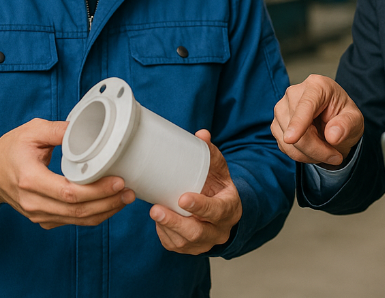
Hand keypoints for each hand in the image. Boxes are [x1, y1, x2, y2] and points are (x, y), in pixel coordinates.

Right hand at [0, 118, 134, 229]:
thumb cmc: (10, 150)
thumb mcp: (31, 131)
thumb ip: (58, 129)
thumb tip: (86, 127)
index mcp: (30, 179)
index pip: (68, 192)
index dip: (97, 190)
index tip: (118, 181)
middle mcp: (33, 202)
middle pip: (77, 210)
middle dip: (108, 202)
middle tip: (129, 191)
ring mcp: (38, 214)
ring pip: (77, 220)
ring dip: (105, 211)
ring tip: (125, 198)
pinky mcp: (43, 219)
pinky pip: (72, 222)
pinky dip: (94, 215)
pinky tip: (109, 204)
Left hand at [150, 130, 242, 254]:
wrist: (222, 211)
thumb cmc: (218, 187)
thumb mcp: (219, 170)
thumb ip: (210, 153)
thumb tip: (201, 134)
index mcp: (230, 209)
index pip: (217, 211)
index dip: (200, 206)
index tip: (183, 198)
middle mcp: (219, 230)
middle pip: (197, 232)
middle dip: (175, 222)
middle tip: (156, 209)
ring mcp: (205, 243)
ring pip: (184, 242)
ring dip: (166, 227)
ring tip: (154, 211)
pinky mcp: (191, 249)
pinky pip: (175, 245)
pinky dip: (164, 233)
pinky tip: (158, 220)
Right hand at [271, 74, 363, 167]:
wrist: (335, 123)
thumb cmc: (344, 117)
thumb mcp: (355, 120)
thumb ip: (347, 125)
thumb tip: (332, 136)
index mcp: (317, 86)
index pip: (305, 105)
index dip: (298, 123)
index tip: (291, 139)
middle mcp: (294, 93)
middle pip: (296, 128)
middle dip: (316, 149)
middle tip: (335, 156)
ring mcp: (282, 108)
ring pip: (287, 140)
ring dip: (308, 154)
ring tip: (326, 152)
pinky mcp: (276, 123)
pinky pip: (284, 146)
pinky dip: (300, 155)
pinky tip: (313, 150)